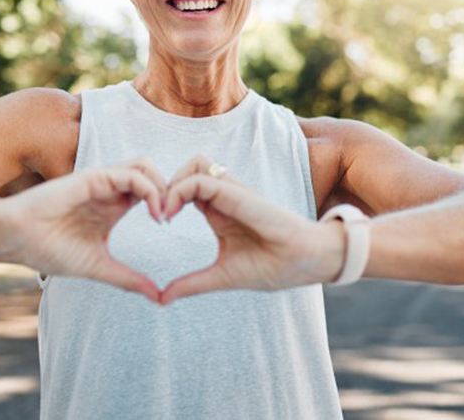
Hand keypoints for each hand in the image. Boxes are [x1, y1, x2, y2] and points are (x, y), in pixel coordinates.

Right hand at [4, 158, 166, 302]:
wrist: (16, 239)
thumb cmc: (49, 250)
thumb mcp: (99, 267)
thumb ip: (129, 278)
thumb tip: (158, 298)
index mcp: (113, 207)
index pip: (150, 192)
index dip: (167, 204)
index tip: (171, 229)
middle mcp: (110, 190)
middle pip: (153, 174)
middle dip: (171, 190)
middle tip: (173, 217)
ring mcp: (103, 181)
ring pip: (145, 166)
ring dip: (162, 186)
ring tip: (163, 214)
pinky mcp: (94, 177)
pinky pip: (131, 174)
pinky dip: (149, 189)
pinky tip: (153, 213)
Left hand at [159, 156, 344, 304]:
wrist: (307, 263)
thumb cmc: (273, 267)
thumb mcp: (221, 276)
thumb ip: (192, 284)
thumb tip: (162, 299)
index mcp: (218, 211)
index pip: (186, 188)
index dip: (166, 199)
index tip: (157, 222)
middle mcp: (224, 197)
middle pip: (187, 169)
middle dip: (165, 185)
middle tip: (156, 214)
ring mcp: (232, 192)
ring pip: (194, 163)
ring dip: (173, 182)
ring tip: (164, 211)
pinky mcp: (238, 194)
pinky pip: (202, 179)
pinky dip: (181, 190)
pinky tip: (171, 213)